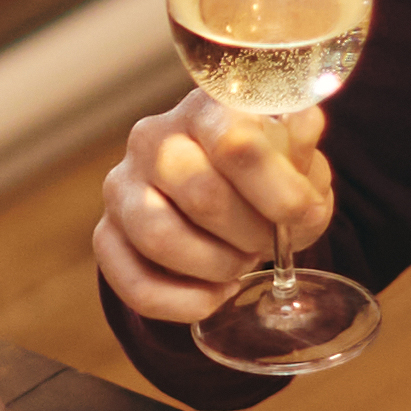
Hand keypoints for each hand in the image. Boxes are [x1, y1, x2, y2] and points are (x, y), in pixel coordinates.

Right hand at [90, 91, 334, 328]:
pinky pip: (135, 284)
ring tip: (240, 263)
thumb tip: (303, 128)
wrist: (222, 198)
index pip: (235, 142)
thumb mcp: (296, 156)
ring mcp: (121, 187)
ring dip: (217, 265)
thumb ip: (302, 142)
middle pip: (201, 195)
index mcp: (204, 108)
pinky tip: (215, 294)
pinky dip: (184, 302)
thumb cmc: (263, 176)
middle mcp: (152, 139)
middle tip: (269, 242)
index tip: (304, 215)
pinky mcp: (106, 235)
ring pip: (160, 237)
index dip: (278, 190)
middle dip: (250, 232)